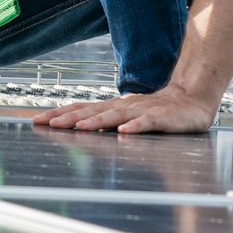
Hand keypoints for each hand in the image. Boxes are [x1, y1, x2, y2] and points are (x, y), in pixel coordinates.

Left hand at [33, 84, 220, 134]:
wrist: (193, 100)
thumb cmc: (159, 112)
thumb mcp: (131, 120)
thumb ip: (111, 126)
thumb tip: (83, 133)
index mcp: (115, 107)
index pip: (83, 109)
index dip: (61, 114)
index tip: (38, 120)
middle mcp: (125, 106)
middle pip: (93, 111)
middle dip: (68, 117)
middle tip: (47, 123)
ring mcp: (144, 111)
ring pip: (116, 115)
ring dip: (97, 121)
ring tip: (79, 127)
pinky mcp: (163, 118)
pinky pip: (148, 123)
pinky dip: (136, 126)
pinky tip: (125, 132)